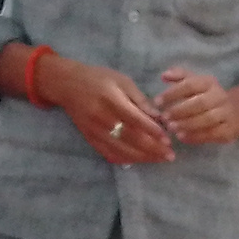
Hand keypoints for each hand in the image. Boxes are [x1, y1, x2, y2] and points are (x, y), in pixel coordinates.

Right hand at [29, 49, 172, 166]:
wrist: (67, 85)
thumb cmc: (98, 78)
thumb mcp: (122, 81)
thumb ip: (140, 99)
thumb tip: (158, 117)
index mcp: (111, 100)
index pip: (135, 120)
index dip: (153, 132)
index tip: (168, 139)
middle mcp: (102, 118)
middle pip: (131, 139)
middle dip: (153, 149)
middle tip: (170, 154)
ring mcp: (95, 132)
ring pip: (122, 150)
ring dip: (144, 157)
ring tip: (160, 159)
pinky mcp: (90, 139)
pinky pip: (110, 154)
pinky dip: (127, 159)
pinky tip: (141, 160)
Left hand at [156, 66, 238, 146]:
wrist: (237, 111)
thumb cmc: (208, 96)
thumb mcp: (196, 82)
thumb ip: (180, 77)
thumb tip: (163, 76)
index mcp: (209, 83)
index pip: (190, 85)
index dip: (173, 93)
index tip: (157, 102)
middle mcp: (219, 97)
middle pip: (200, 103)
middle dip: (180, 110)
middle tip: (164, 117)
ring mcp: (226, 114)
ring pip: (207, 119)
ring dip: (187, 124)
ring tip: (171, 128)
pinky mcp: (228, 130)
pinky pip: (212, 134)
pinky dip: (195, 137)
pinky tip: (182, 137)